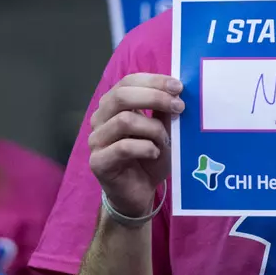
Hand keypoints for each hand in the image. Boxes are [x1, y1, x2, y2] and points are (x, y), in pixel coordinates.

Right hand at [87, 73, 182, 216]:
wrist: (138, 194)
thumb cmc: (149, 159)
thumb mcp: (162, 131)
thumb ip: (163, 112)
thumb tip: (176, 91)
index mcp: (113, 106)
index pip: (128, 82)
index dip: (153, 81)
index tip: (178, 87)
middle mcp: (100, 119)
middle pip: (122, 96)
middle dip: (154, 97)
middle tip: (179, 107)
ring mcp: (96, 140)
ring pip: (124, 121)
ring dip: (153, 129)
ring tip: (166, 141)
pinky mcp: (98, 161)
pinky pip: (123, 147)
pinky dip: (146, 148)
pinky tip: (155, 153)